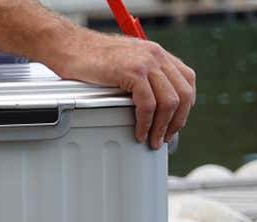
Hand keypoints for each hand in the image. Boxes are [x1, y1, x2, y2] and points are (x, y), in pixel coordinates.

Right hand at [48, 28, 195, 149]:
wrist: (70, 47)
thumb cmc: (89, 58)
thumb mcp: (124, 63)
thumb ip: (140, 76)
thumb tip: (149, 103)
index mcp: (157, 53)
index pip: (186, 80)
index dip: (185, 106)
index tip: (174, 122)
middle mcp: (156, 55)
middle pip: (183, 93)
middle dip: (176, 121)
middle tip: (164, 137)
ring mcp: (146, 62)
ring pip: (169, 101)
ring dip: (162, 126)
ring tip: (152, 140)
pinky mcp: (132, 72)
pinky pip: (148, 104)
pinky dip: (146, 123)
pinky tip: (140, 132)